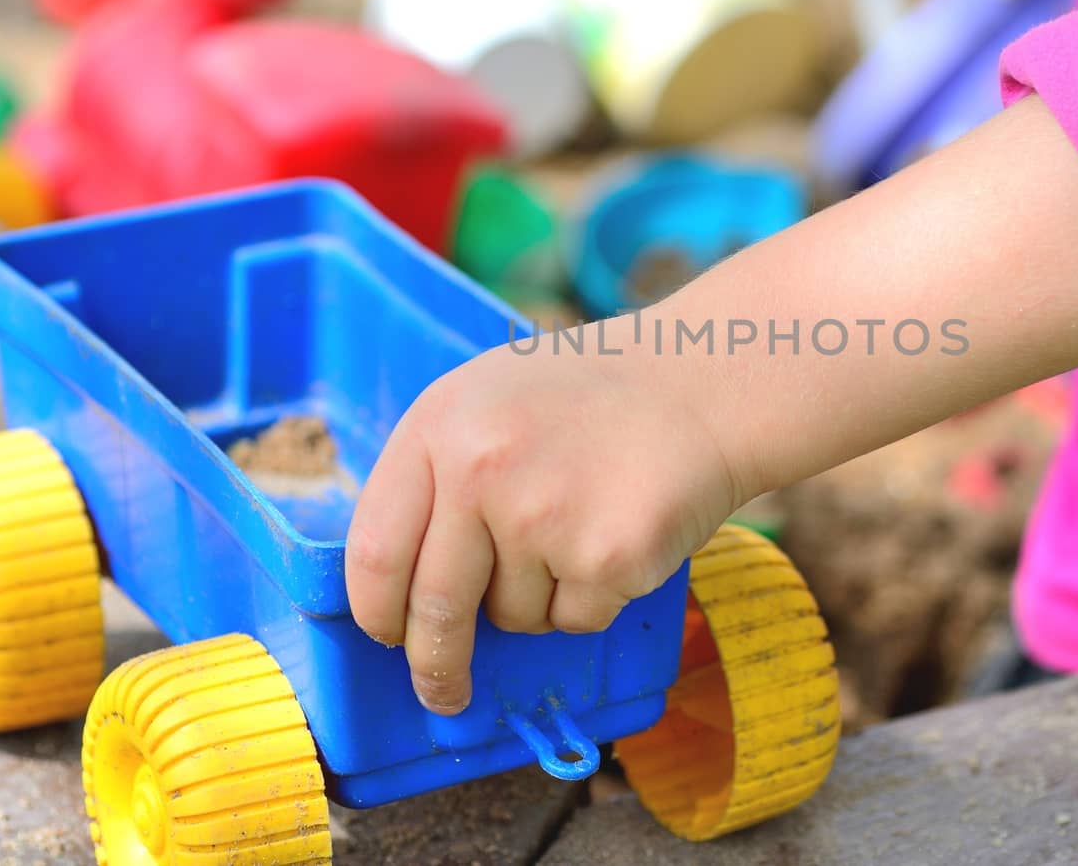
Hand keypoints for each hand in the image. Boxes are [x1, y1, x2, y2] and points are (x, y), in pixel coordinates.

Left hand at [344, 329, 740, 715]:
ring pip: (512, 618)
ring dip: (540, 600)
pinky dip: (595, 597)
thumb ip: (434, 478)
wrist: (702, 383)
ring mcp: (544, 515)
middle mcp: (480, 469)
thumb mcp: (486, 402)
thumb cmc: (588, 399)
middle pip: (434, 610)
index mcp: (438, 426)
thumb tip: (398, 592)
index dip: (377, 611)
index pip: (375, 551)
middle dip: (438, 666)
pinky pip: (574, 620)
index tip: (388, 639)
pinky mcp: (607, 557)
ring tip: (581, 524)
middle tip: (444, 694)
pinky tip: (618, 535)